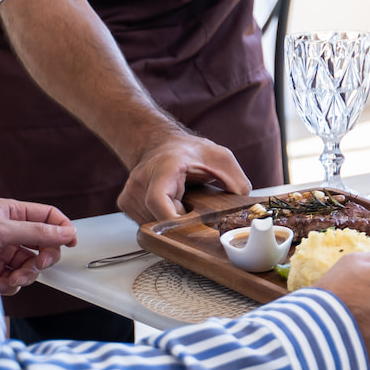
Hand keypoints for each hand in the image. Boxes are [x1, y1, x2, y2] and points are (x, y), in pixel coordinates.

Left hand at [0, 198, 76, 295]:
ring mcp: (2, 254)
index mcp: (10, 213)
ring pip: (31, 265)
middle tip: (42, 263)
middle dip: (43, 256)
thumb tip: (67, 232)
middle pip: (43, 243)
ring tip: (16, 278)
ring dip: (27, 273)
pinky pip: (16, 280)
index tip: (71, 242)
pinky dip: (14, 284)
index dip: (61, 227)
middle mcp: (8, 233)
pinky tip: (3, 283)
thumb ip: (38, 231)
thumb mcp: (2, 230)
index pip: (45, 216)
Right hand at [117, 131, 251, 224]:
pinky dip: (158, 220)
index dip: (174, 219)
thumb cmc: (189, 152)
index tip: (190, 222)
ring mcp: (129, 192)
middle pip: (155, 219)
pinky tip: (170, 206)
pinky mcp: (125, 202)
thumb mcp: (220, 158)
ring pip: (149, 224)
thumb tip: (245, 204)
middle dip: (178, 222)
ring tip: (183, 204)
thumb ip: (236, 180)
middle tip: (194, 212)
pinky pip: (143, 223)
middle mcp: (141, 180)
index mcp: (163, 168)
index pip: (158, 201)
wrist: (161, 144)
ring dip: (169, 221)